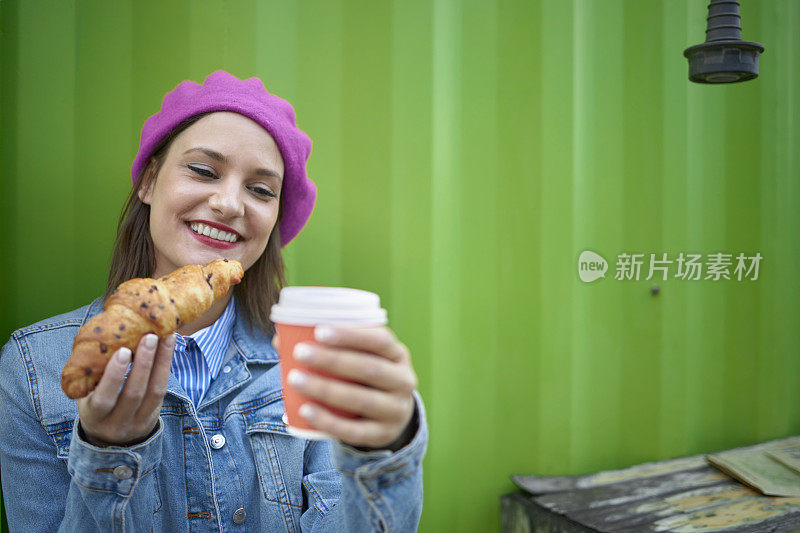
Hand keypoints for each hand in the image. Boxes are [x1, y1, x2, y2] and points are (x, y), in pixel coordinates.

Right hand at [77, 333, 174, 446]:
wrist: (110, 437)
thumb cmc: (94, 403)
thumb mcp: (86, 395)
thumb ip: (91, 374)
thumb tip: (101, 336)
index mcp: (94, 416)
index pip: (104, 400)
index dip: (114, 376)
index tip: (122, 351)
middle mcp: (117, 423)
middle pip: (134, 394)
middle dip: (143, 364)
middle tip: (149, 337)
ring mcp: (138, 422)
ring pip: (154, 391)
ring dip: (160, 361)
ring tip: (164, 336)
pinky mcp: (154, 415)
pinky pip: (163, 390)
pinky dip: (166, 366)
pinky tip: (168, 346)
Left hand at [273, 326, 417, 448]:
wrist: (390, 415)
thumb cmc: (365, 377)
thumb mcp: (361, 357)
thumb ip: (331, 346)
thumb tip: (280, 339)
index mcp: (399, 354)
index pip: (380, 340)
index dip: (351, 335)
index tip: (319, 331)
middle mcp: (404, 381)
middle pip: (370, 369)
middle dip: (333, 360)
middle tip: (300, 352)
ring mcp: (396, 410)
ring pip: (361, 400)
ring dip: (325, 389)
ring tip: (294, 379)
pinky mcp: (383, 435)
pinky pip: (355, 431)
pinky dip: (328, 421)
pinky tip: (305, 411)